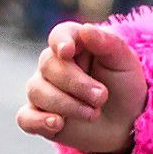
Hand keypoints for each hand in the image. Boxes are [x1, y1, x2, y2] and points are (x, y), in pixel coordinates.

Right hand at [19, 22, 147, 153]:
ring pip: (37, 91)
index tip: (68, 51)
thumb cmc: (124, 86)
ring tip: (94, 113)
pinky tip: (58, 123)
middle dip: (76, 84)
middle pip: (48, 66)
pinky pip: (25, 118)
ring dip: (68, 105)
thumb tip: (86, 30)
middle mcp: (53, 65)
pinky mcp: (39, 116)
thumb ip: (108, 43)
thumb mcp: (125, 62)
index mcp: (74, 44)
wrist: (127, 122)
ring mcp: (43, 90)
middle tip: (102, 97)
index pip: (59, 35)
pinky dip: (38, 121)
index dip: (60, 41)